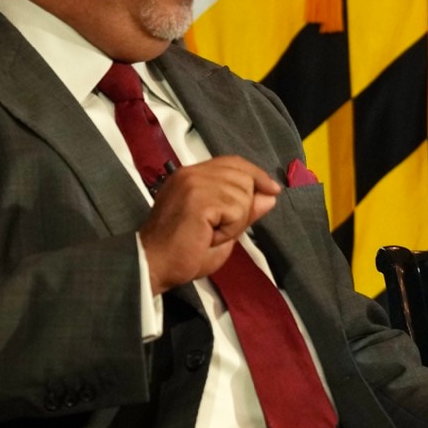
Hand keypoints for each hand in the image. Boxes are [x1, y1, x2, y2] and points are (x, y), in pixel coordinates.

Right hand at [140, 156, 279, 292]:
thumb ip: (245, 210)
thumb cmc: (182, 253)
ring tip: (209, 234)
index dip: (256, 175)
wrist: (154, 265)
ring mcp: (194, 182)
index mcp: (192, 175)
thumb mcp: (223, 228)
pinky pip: (237, 209)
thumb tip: (271, 194)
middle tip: (216, 229)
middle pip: (243, 177)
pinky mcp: (199, 197)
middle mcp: (191, 173)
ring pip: (243, 194)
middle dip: (242, 207)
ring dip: (234, 222)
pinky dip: (229, 229)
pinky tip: (209, 236)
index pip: (233, 163)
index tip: (273, 190)